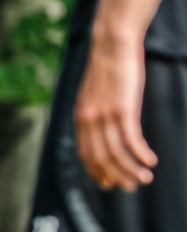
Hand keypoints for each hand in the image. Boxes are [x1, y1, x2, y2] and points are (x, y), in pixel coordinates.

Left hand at [75, 32, 157, 190]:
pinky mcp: (122, 108)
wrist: (112, 44)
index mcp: (80, 116)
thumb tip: (102, 130)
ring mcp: (104, 114)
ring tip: (146, 178)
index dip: (96, 171)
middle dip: (116, 176)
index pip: (85, 152)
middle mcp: (88, 118)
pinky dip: (141, 154)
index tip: (108, 183)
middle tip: (132, 187)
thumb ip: (96, 113)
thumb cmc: (108, 69)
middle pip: (100, 157)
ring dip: (131, 169)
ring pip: (116, 152)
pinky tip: (151, 160)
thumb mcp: (96, 95)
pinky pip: (130, 139)